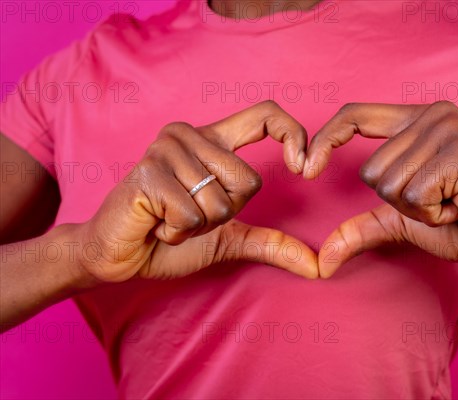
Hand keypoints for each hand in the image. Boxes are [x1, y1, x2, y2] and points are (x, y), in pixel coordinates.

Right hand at [78, 101, 317, 281]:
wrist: (119, 255)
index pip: (265, 114)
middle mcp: (190, 136)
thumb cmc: (170, 238)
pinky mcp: (148, 173)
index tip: (302, 168)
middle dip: (224, 214)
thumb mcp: (228, 238)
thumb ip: (270, 243)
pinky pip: (192, 215)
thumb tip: (317, 267)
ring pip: (221, 202)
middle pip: (248, 182)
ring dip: (199, 226)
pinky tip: (156, 222)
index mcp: (213, 141)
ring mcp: (166, 150)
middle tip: (190, 213)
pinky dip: (178, 232)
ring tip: (170, 217)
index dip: (293, 134)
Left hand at [304, 101, 457, 277]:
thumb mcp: (398, 221)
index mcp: (414, 120)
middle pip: (371, 169)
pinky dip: (432, 213)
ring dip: (417, 209)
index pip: (355, 114)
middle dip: (399, 201)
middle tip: (438, 199)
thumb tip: (322, 260)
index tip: (306, 168)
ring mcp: (448, 130)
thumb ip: (360, 228)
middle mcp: (432, 115)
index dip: (326, 138)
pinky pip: (413, 195)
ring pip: (389, 184)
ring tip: (450, 202)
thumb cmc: (457, 223)